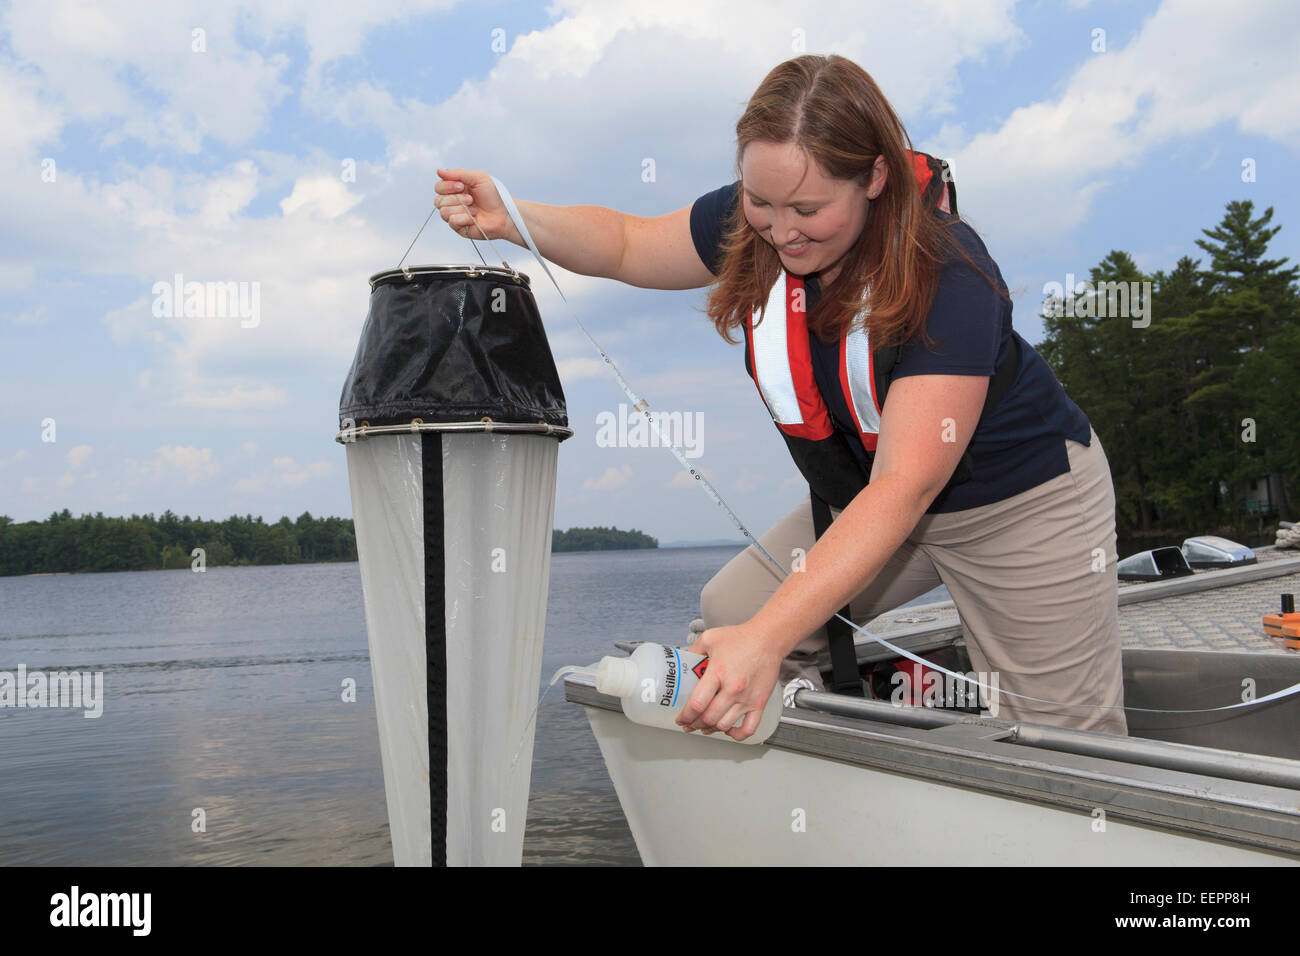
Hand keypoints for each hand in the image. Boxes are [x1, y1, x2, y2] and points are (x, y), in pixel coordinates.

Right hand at [434, 168, 519, 244]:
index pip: (438, 187)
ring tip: (475, 209)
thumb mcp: (478, 178)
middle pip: (438, 200)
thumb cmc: (492, 195)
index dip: (447, 186)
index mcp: (454, 190)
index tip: (462, 186)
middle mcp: (452, 203)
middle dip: (456, 198)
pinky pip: (452, 221)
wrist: (504, 213)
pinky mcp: (459, 228)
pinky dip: (464, 218)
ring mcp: (454, 216)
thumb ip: (458, 173)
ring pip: (444, 211)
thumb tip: (438, 171)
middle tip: (471, 199)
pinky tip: (473, 218)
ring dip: (462, 208)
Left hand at [676, 622, 781, 741]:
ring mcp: (747, 698)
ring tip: (705, 727)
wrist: (768, 639)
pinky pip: (749, 729)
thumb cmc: (741, 638)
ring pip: (725, 725)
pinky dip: (737, 735)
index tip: (681, 718)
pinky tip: (729, 731)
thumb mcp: (710, 638)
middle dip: (695, 725)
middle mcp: (733, 688)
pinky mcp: (759, 703)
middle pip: (709, 718)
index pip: (697, 704)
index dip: (685, 716)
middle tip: (690, 724)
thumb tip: (683, 664)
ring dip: (711, 729)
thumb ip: (694, 651)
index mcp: (718, 672)